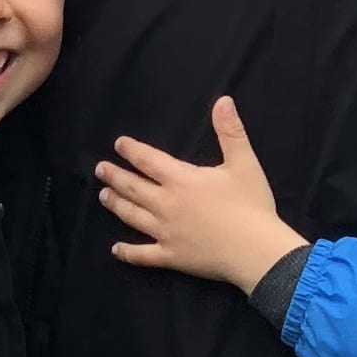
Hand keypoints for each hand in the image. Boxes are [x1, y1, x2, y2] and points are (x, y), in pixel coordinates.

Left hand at [98, 97, 303, 294]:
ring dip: (116, 205)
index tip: (119, 144)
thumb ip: (230, 131)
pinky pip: (143, 255)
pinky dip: (128, 252)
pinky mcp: (171, 256)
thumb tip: (223, 101)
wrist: (256, 250)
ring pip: (132, 216)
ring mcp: (165, 232)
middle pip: (133, 187)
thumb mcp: (244, 162)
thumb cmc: (251, 205)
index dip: (132, 151)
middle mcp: (166, 204)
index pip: (148, 160)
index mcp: (181, 180)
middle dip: (115, 176)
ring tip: (103, 197)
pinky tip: (116, 249)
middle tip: (100, 170)